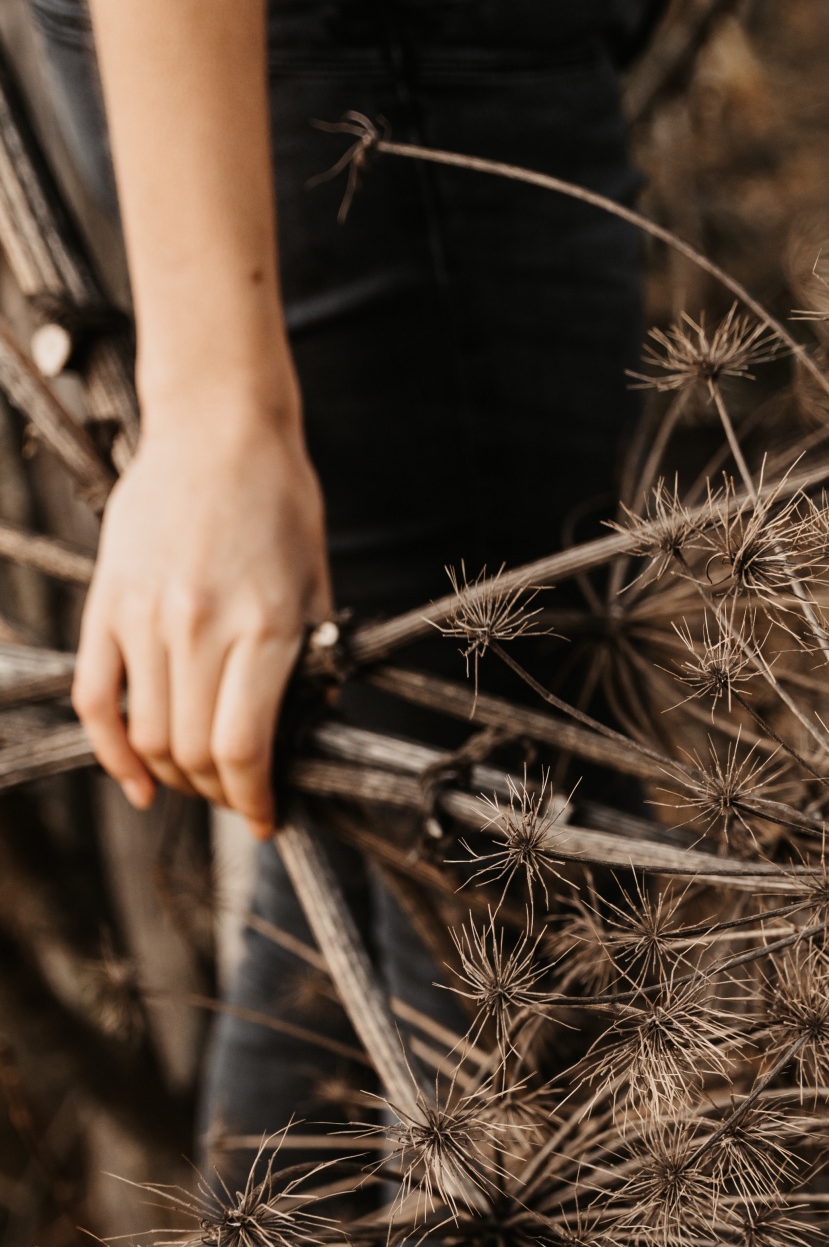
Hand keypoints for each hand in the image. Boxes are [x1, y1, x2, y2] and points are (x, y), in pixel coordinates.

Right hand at [73, 391, 331, 838]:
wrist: (218, 426)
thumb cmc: (280, 503)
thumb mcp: (315, 586)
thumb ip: (308, 662)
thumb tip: (298, 737)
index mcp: (263, 628)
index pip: (243, 750)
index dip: (253, 801)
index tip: (265, 819)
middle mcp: (198, 628)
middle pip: (191, 754)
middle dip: (218, 793)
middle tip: (236, 797)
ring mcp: (144, 618)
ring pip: (145, 736)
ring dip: (171, 776)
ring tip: (197, 779)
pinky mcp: (107, 604)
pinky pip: (94, 698)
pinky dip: (111, 751)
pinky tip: (135, 779)